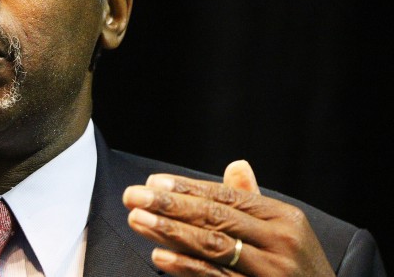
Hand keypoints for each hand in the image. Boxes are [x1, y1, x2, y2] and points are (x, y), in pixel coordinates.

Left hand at [122, 160, 333, 275]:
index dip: (188, 187)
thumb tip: (236, 165)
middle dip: (169, 204)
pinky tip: (159, 255)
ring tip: (137, 219)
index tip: (153, 181)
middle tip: (132, 196)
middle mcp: (280, 243)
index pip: (227, 197)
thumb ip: (254, 201)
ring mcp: (270, 273)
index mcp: (283, 219)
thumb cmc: (298, 270)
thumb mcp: (285, 233)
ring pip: (212, 246)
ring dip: (169, 231)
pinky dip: (185, 267)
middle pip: (215, 217)